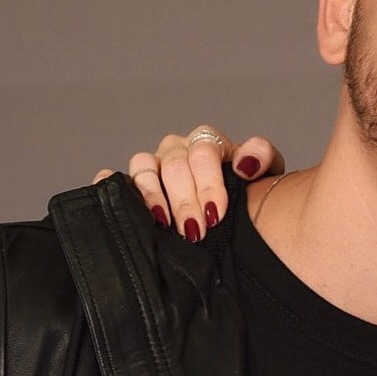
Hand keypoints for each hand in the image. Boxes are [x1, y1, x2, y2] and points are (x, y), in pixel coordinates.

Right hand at [95, 126, 283, 240]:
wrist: (236, 215)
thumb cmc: (249, 193)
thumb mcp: (266, 174)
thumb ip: (261, 158)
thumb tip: (244, 164)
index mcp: (208, 143)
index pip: (203, 152)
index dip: (208, 183)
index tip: (215, 214)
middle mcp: (177, 149)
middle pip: (174, 165)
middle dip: (185, 200)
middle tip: (195, 231)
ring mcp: (152, 166)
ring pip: (143, 167)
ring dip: (152, 197)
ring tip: (163, 224)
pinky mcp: (131, 184)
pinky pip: (113, 177)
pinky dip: (110, 185)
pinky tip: (120, 202)